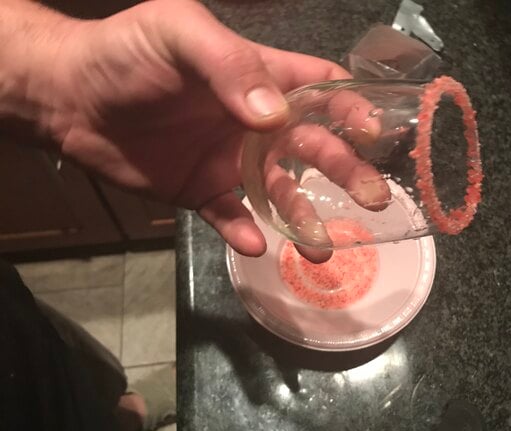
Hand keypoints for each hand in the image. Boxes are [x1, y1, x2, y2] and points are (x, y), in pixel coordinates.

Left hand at [44, 0, 349, 256]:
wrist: (70, 98)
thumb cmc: (126, 54)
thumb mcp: (178, 34)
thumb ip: (229, 66)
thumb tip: (275, 115)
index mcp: (258, 78)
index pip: (321, 90)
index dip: (351, 108)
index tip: (373, 132)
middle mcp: (254, 122)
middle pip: (313, 146)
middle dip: (345, 171)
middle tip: (373, 199)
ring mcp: (231, 161)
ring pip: (280, 192)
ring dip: (304, 218)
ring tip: (322, 249)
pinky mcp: (203, 191)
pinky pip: (231, 216)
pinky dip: (244, 232)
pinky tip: (256, 245)